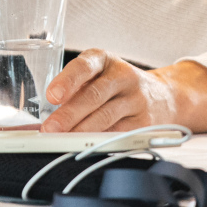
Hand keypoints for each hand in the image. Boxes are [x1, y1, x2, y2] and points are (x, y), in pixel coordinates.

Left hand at [38, 50, 175, 132]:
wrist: (161, 96)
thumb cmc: (115, 87)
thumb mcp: (98, 76)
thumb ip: (74, 90)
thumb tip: (44, 119)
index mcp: (104, 60)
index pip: (85, 66)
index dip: (68, 81)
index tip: (52, 96)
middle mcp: (122, 76)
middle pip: (94, 95)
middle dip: (69, 114)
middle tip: (50, 128)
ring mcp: (135, 99)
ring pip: (106, 116)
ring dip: (81, 130)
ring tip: (62, 140)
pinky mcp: (143, 122)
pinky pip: (117, 133)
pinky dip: (98, 141)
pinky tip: (84, 146)